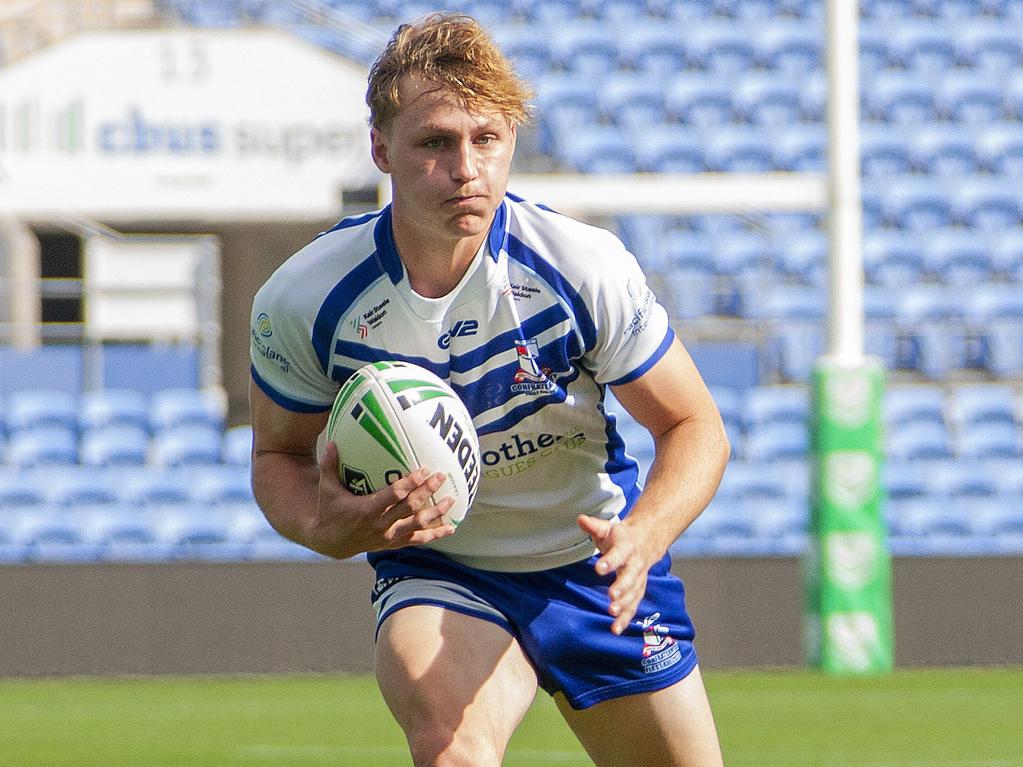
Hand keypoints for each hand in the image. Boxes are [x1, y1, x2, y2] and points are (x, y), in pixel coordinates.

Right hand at [312, 441, 456, 558]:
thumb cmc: (330, 511)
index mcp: (367, 510)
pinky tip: (450, 528)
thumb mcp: (327, 489)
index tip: (424, 470)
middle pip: (410, 508)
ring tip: (451, 500)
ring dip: (436, 513)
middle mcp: (381, 524)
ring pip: (417, 525)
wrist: (330, 543)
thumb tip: (331, 442)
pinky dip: (434, 534)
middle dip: (427, 492)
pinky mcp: (393, 543)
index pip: (393, 495)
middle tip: (440, 477)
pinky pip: (417, 540)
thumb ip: (329, 465)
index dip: (410, 483)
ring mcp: (389, 536)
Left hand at [577, 515, 657, 634]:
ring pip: (634, 593)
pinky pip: (633, 606)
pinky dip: (626, 618)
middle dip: (622, 587)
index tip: (598, 568)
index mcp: (627, 547)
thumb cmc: (620, 536)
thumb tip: (580, 519)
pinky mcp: (637, 591)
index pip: (618, 554)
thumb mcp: (607, 528)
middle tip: (611, 597)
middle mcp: (635, 564)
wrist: (646, 541)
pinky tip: (616, 629)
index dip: (610, 561)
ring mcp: (639, 579)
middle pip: (630, 577)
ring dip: (624, 605)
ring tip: (612, 614)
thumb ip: (594, 526)